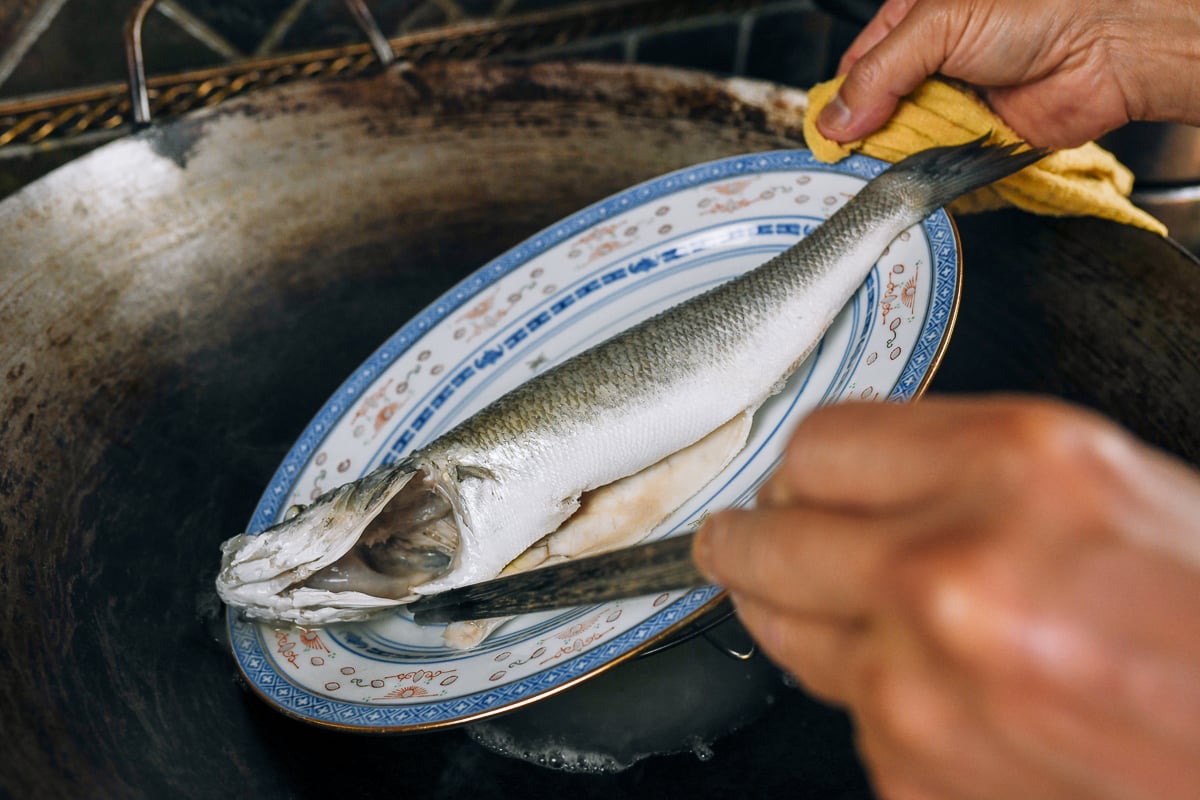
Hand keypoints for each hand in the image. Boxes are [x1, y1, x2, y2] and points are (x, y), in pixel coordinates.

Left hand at [695, 395, 1199, 799]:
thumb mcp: (1100, 486)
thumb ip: (958, 469)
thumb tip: (848, 478)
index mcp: (1011, 471)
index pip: (819, 445)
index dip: (802, 465)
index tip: (792, 481)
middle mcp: (949, 577)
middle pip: (770, 539)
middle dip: (750, 538)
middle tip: (737, 538)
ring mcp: (919, 689)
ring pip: (789, 633)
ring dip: (804, 617)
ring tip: (853, 612)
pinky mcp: (911, 776)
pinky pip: (851, 713)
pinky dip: (880, 700)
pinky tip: (947, 691)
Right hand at [817, 0, 1199, 148]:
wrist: (1104, 51)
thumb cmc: (1037, 10)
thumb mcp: (937, 25)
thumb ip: (878, 72)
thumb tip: (835, 118)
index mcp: (912, 20)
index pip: (856, 67)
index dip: (839, 101)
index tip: (830, 134)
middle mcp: (930, 61)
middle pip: (874, 109)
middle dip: (867, 133)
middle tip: (859, 154)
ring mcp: (951, 101)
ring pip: (902, 139)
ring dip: (897, 154)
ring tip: (896, 160)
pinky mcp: (972, 137)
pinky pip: (935, 161)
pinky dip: (926, 170)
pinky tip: (922, 171)